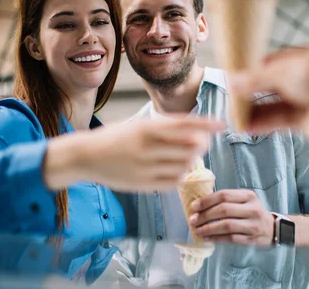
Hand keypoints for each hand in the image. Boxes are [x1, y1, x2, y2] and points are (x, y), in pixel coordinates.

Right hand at [73, 118, 223, 191]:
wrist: (86, 156)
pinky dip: (181, 175)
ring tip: (190, 157)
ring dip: (192, 160)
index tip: (222, 125)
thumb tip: (195, 131)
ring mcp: (146, 167)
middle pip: (190, 146)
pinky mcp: (143, 184)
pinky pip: (173, 181)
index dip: (206, 124)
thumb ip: (164, 127)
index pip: (186, 124)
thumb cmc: (115, 137)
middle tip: (203, 143)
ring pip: (184, 165)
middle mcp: (148, 146)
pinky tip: (178, 170)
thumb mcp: (138, 125)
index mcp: (147, 127)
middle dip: (202, 143)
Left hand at [188, 189, 273, 245]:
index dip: (206, 201)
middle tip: (193, 220)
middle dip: (205, 215)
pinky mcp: (252, 239)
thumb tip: (200, 205)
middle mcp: (252, 209)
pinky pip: (231, 238)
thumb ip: (227, 200)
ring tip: (198, 230)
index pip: (224, 195)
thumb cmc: (252, 212)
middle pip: (224, 210)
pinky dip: (217, 238)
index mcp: (248, 196)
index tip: (193, 207)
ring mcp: (253, 225)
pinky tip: (207, 238)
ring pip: (227, 225)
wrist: (273, 228)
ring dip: (209, 228)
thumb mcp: (245, 201)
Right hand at [229, 43, 308, 136]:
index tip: (234, 79)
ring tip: (233, 116)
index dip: (252, 71)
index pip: (271, 64)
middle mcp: (303, 79)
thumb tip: (233, 80)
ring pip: (273, 106)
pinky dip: (262, 124)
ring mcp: (304, 101)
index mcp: (301, 58)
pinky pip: (278, 122)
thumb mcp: (284, 71)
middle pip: (270, 87)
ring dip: (254, 111)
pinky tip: (246, 127)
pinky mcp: (304, 122)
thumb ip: (257, 78)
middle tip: (230, 99)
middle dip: (250, 93)